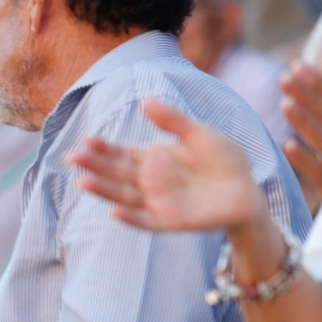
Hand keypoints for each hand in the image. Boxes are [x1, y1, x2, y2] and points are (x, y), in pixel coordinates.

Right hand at [67, 97, 265, 234]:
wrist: (248, 191)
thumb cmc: (225, 161)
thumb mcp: (200, 134)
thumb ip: (174, 120)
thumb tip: (146, 100)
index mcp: (154, 159)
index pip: (121, 153)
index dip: (103, 147)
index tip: (86, 139)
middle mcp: (150, 181)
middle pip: (116, 173)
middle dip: (94, 166)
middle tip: (73, 157)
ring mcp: (158, 202)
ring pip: (124, 196)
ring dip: (104, 191)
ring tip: (83, 183)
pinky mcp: (170, 221)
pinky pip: (146, 220)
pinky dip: (130, 218)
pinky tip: (114, 212)